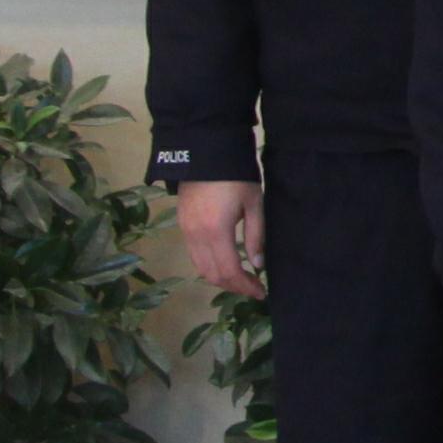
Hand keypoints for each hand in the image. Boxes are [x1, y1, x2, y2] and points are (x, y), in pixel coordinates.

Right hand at [174, 179, 261, 294]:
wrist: (204, 150)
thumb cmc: (235, 175)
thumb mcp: (254, 203)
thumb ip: (256, 236)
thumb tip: (257, 265)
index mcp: (216, 231)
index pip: (230, 271)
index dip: (245, 286)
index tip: (261, 292)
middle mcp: (196, 236)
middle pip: (213, 275)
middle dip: (234, 286)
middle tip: (253, 287)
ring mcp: (185, 231)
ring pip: (200, 268)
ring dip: (220, 278)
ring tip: (240, 278)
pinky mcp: (181, 224)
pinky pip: (194, 255)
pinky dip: (209, 266)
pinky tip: (224, 261)